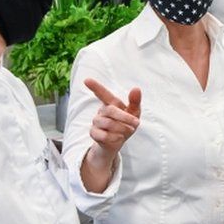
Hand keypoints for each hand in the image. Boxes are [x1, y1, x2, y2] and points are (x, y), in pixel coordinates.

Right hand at [80, 78, 140, 192]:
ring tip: (127, 132)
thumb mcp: (134, 113)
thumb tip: (136, 88)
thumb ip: (135, 101)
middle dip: (125, 117)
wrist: (117, 143)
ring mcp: (96, 122)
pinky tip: (118, 138)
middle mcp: (101, 111)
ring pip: (108, 124)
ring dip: (122, 129)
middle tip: (136, 123)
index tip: (86, 80)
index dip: (95, 87)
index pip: (102, 93)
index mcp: (111, 103)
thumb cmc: (126, 125)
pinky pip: (104, 135)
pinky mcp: (93, 133)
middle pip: (111, 110)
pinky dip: (115, 138)